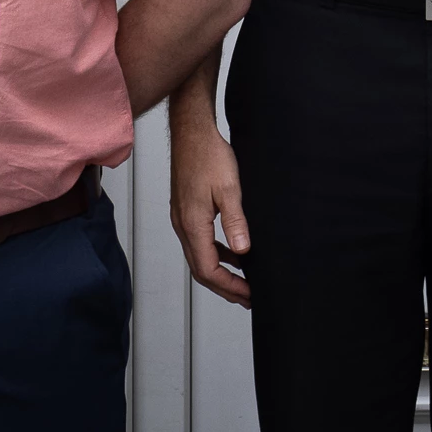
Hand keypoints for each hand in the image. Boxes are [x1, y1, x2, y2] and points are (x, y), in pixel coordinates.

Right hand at [169, 124, 250, 305]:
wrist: (192, 133)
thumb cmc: (208, 156)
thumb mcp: (229, 189)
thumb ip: (235, 222)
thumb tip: (242, 251)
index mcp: (192, 224)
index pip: (208, 269)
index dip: (229, 286)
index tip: (248, 294)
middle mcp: (183, 226)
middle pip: (201, 269)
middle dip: (224, 287)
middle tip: (247, 297)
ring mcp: (183, 219)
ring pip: (199, 257)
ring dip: (220, 272)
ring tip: (242, 282)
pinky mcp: (186, 212)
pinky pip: (199, 242)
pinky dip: (216, 253)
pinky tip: (233, 252)